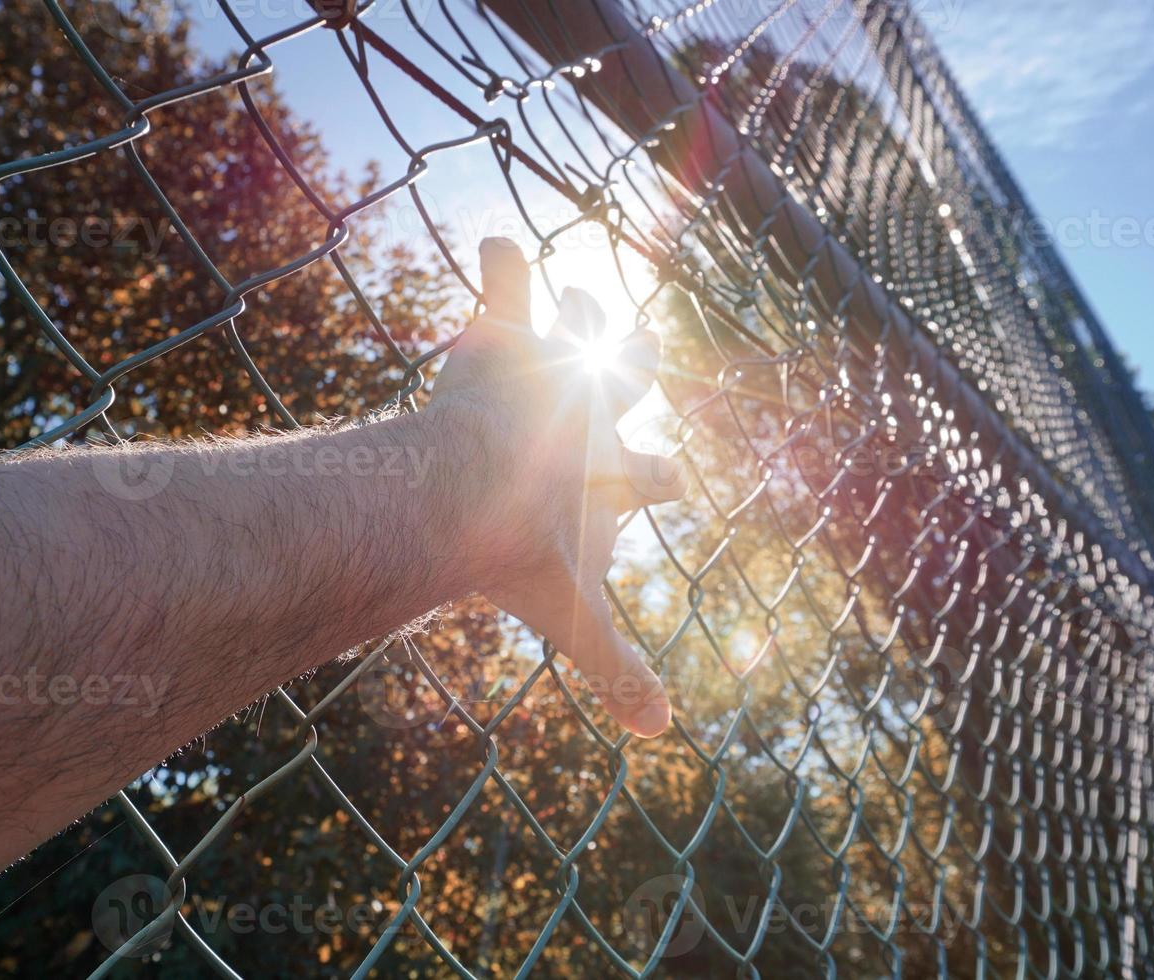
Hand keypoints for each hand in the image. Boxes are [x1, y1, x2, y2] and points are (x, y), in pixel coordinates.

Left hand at [428, 238, 686, 736]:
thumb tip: (659, 735)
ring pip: (577, 326)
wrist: (475, 491)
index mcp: (612, 477)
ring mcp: (553, 373)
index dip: (660, 480)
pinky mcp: (504, 342)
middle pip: (631, 382)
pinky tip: (492, 242)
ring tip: (573, 283)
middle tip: (644, 349)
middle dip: (637, 367)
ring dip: (579, 308)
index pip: (649, 478)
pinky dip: (501, 267)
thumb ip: (618, 670)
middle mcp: (593, 415)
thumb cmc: (526, 552)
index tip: (678, 481)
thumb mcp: (576, 618)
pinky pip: (504, 290)